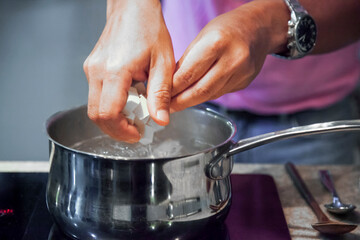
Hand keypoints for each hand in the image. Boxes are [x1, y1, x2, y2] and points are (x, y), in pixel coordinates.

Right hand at [83, 0, 174, 142]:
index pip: (108, 114)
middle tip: (136, 130)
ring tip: (135, 115)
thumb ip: (160, 94)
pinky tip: (129, 100)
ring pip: (94, 107)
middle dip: (116, 130)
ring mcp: (91, 69)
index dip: (122, 130)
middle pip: (96, 115)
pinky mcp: (92, 68)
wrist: (132, 6)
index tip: (137, 134)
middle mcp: (97, 71)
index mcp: (115, 71)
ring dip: (113, 118)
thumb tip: (160, 120)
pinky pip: (96, 95)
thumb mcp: (163, 63)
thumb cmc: (148, 28)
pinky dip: (111, 106)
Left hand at [170, 0, 287, 111]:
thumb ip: (186, 61)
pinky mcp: (244, 82)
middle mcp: (232, 60)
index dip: (172, 89)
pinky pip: (220, 93)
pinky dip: (205, 96)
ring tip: (177, 104)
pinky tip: (196, 96)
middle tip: (167, 107)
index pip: (188, 74)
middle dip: (180, 102)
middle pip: (200, 90)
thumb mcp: (201, 36)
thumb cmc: (227, 28)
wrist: (258, 28)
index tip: (161, 95)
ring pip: (210, 95)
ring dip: (191, 102)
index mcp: (216, 43)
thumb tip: (169, 83)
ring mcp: (241, 73)